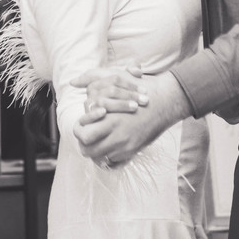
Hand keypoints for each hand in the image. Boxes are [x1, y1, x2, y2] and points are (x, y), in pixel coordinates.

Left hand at [73, 73, 189, 165]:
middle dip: (83, 143)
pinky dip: (108, 154)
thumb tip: (73, 81)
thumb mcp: (115, 78)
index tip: (81, 125)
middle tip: (85, 135)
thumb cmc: (139, 88)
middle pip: (87, 149)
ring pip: (99, 157)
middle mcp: (116, 135)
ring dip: (94, 150)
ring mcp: (125, 145)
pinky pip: (113, 160)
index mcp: (109, 117)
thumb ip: (92, 78)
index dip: (78, 129)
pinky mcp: (133, 150)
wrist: (165, 102)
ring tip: (95, 140)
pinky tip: (109, 144)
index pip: (83, 133)